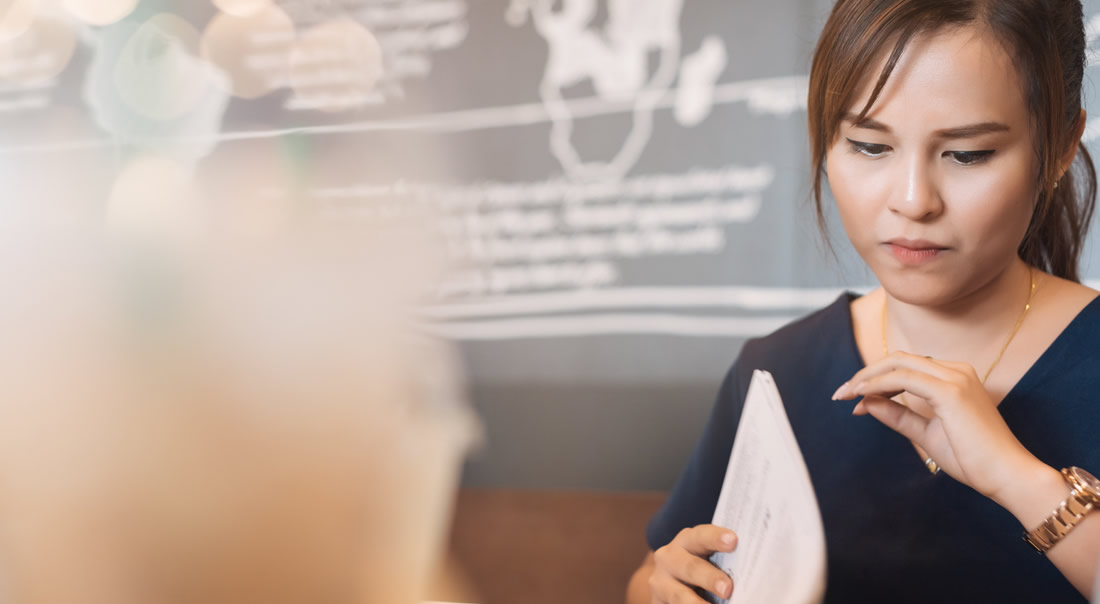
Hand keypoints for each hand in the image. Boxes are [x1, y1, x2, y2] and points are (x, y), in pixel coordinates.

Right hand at [649, 524, 736, 602]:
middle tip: (727, 588)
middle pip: (690, 567)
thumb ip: (724, 563)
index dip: (715, 538)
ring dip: (695, 603)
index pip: (701, 536)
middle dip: (709, 578)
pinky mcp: (656, 601)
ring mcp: (660, 582)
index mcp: (687, 541)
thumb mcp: (707, 559)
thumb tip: (754, 574)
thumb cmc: (700, 568)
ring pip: (679, 594)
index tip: (733, 541)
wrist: (669, 586)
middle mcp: (669, 557)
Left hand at [832, 351, 1040, 501]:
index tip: (853, 400)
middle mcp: (956, 370)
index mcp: (954, 377)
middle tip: (842, 393)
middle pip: (898, 359)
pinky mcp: (950, 391)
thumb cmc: (972, 458)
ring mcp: (955, 377)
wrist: (1007, 476)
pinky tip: (861, 397)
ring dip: (867, 378)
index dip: (875, 379)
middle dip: (865, 374)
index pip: (905, 366)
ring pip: (897, 364)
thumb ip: (898, 415)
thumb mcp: (925, 433)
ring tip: (846, 396)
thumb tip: (866, 402)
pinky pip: (903, 378)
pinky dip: (877, 385)